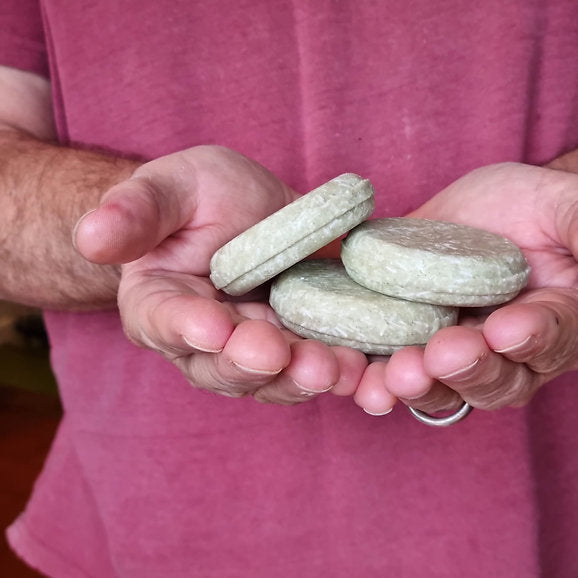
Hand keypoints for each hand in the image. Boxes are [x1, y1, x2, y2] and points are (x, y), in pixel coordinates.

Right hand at [74, 145, 367, 403]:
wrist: (246, 213)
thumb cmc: (198, 197)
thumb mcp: (170, 187)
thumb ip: (134, 211)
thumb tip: (90, 236)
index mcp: (160, 304)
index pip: (163, 321)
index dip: (186, 327)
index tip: (211, 324)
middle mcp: (203, 342)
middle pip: (220, 367)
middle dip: (250, 364)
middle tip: (277, 353)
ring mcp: (254, 351)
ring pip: (271, 379)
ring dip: (300, 378)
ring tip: (332, 368)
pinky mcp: (299, 347)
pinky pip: (315, 369)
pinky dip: (340, 374)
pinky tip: (363, 371)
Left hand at [367, 161, 577, 415]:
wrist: (485, 212)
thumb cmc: (538, 208)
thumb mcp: (569, 207)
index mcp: (555, 323)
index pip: (552, 340)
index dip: (533, 339)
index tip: (506, 329)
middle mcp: (502, 351)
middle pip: (492, 380)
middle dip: (466, 370)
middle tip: (441, 356)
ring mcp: (449, 346)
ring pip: (439, 384)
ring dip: (416, 386)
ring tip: (392, 378)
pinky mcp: (404, 333)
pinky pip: (388, 364)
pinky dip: (370, 374)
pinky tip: (355, 377)